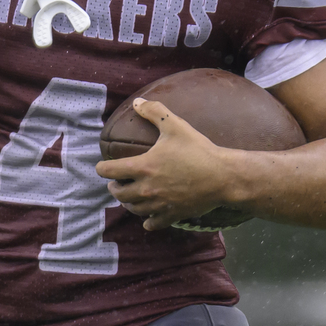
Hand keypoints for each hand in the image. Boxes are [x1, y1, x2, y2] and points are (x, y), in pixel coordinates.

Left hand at [94, 98, 231, 230]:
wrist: (224, 177)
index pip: (109, 171)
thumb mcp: (175, 125)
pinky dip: (147, 221)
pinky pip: (153, 223)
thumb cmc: (198, 150)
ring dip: (128, 202)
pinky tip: (147, 219)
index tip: (102, 166)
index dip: (102, 168)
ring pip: (133, 208)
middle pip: (118, 193)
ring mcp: (160, 204)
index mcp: (143, 167)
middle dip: (113, 187)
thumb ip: (154, 112)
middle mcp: (147, 188)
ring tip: (129, 196)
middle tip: (116, 182)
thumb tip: (137, 102)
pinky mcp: (173, 215)